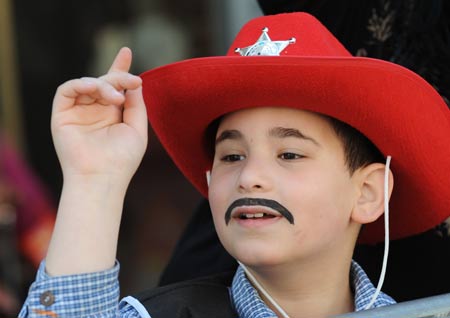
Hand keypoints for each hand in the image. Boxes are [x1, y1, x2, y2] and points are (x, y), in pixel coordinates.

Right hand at [51, 47, 147, 184]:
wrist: (103, 178)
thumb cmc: (122, 159)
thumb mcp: (137, 128)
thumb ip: (136, 104)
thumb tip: (135, 82)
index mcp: (113, 114)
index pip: (115, 87)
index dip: (120, 69)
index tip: (126, 52)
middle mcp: (95, 111)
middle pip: (104, 82)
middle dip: (119, 78)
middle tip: (132, 82)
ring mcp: (78, 112)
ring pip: (88, 84)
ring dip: (104, 84)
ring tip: (116, 97)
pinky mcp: (62, 115)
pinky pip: (67, 90)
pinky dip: (81, 84)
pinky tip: (95, 88)